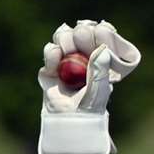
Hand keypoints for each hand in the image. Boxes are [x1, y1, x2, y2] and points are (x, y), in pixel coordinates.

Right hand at [38, 20, 141, 153]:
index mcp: (102, 63)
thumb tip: (103, 49)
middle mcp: (85, 60)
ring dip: (64, 39)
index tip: (98, 31)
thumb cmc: (90, 109)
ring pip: (64, 39)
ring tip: (66, 50)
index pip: (101, 39)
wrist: (68, 123)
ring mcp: (67, 63)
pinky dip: (51, 53)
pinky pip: (50, 52)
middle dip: (79, 34)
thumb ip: (100, 69)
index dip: (99, 32)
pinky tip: (55, 58)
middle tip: (80, 38)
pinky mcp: (51, 69)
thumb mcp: (98, 90)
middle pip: (80, 35)